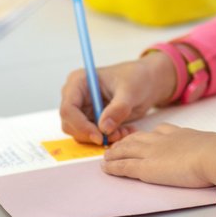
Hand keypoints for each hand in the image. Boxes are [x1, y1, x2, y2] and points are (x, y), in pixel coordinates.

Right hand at [59, 52, 175, 144]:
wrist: (147, 82)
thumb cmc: (136, 77)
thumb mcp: (130, 91)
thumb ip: (118, 108)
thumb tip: (104, 128)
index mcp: (78, 82)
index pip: (68, 109)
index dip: (80, 125)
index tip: (99, 136)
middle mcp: (76, 96)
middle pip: (71, 124)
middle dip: (93, 134)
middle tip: (116, 136)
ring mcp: (83, 109)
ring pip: (82, 134)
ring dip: (103, 138)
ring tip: (124, 132)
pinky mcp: (92, 120)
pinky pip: (94, 136)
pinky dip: (109, 138)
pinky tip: (125, 131)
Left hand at [102, 124, 215, 187]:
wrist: (214, 154)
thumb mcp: (214, 145)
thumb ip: (211, 148)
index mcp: (179, 134)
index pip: (159, 131)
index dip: (147, 135)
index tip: (142, 136)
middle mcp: (162, 139)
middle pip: (138, 138)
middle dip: (126, 141)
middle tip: (116, 144)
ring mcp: (152, 152)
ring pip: (126, 150)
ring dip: (115, 152)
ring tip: (106, 155)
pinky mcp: (146, 167)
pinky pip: (124, 166)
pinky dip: (113, 166)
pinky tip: (105, 167)